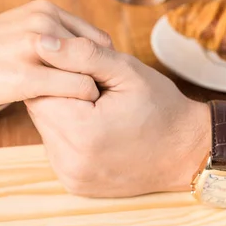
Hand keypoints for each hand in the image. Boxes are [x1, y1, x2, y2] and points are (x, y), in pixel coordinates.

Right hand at [0, 0, 112, 117]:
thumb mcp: (14, 32)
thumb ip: (46, 38)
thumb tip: (79, 56)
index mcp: (42, 9)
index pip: (95, 37)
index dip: (100, 65)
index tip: (96, 86)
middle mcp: (42, 21)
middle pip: (98, 54)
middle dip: (100, 78)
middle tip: (96, 102)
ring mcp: (34, 47)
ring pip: (91, 72)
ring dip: (92, 93)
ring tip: (85, 111)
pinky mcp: (24, 76)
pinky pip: (76, 90)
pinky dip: (81, 103)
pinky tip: (70, 115)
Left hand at [25, 36, 209, 196]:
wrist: (186, 152)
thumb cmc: (160, 106)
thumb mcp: (125, 70)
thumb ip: (80, 54)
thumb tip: (40, 42)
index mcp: (81, 132)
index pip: (40, 88)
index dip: (61, 73)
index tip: (88, 73)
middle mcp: (70, 161)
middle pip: (40, 109)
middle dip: (61, 93)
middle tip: (96, 90)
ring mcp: (70, 176)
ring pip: (46, 128)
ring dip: (63, 112)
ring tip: (98, 109)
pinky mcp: (72, 183)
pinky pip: (56, 147)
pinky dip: (69, 133)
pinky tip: (95, 128)